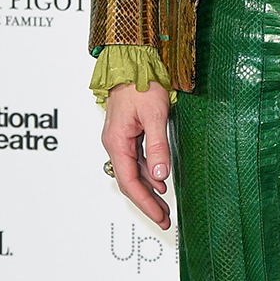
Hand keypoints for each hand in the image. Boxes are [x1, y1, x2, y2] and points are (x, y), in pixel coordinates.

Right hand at [102, 80, 171, 227]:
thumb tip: (160, 173)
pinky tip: (160, 180)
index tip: (159, 216)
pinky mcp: (128, 133)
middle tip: (163, 218)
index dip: (145, 202)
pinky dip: (149, 173)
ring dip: (149, 190)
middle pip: (130, 182)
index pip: (130, 182)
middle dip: (147, 202)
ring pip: (134, 173)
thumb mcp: (154, 115)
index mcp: (117, 142)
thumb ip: (157, 146)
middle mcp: (115, 143)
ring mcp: (121, 139)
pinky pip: (137, 160)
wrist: (132, 62)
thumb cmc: (140, 83)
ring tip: (165, 205)